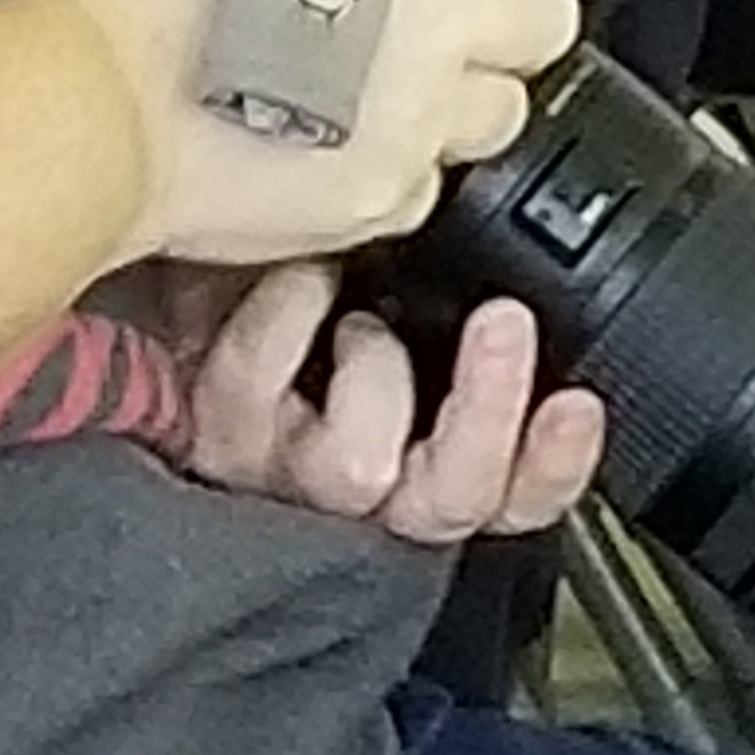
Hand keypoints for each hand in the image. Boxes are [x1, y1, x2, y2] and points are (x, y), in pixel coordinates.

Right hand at [12, 0, 592, 272]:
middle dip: (524, 15)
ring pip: (503, 112)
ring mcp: (410, 115)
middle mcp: (429, 13)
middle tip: (473, 16)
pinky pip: (425, 191)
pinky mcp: (374, 201)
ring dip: (468, 100)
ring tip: (404, 94)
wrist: (81, 115)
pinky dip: (398, 174)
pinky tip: (345, 154)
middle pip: (550, 15)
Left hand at [186, 267, 606, 543]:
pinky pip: (262, 391)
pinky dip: (287, 316)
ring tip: (363, 307)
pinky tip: (298, 281)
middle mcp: (363, 481)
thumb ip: (464, 295)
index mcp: (431, 450)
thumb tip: (525, 257)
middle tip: (505, 324)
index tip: (575, 404)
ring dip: (377, 367)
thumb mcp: (407, 282)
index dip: (553, 464)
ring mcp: (287, 474)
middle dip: (490, 409)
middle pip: (452, 496)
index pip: (516, 493)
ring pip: (362, 468)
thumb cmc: (301, 283)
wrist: (178, 281)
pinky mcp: (217, 444)